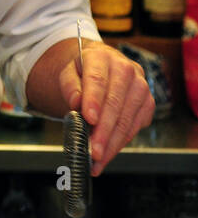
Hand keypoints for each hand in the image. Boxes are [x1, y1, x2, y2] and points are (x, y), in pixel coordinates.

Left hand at [60, 42, 154, 175]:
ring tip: (97, 160)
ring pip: (126, 121)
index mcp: (102, 57)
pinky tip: (107, 154)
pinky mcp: (148, 104)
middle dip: (103, 132)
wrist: (103, 68)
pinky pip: (134, 128)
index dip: (93, 100)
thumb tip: (76, 103)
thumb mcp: (69, 73)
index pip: (98, 80)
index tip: (88, 119)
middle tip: (92, 151)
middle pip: (115, 104)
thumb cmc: (84, 73)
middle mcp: (126, 70)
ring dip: (112, 144)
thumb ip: (70, 86)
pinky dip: (119, 144)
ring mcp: (141, 87)